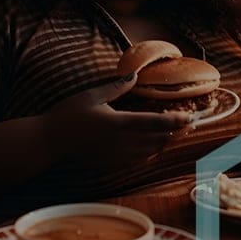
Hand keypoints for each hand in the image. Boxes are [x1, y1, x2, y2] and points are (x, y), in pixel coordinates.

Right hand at [44, 73, 192, 165]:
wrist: (50, 141)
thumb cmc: (68, 114)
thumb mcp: (92, 95)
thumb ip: (116, 87)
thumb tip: (134, 76)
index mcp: (118, 123)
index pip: (154, 123)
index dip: (175, 121)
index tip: (189, 117)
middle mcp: (122, 142)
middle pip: (158, 139)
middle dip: (176, 132)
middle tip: (190, 124)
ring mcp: (117, 155)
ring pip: (151, 151)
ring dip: (166, 143)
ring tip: (177, 134)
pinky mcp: (112, 163)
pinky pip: (139, 160)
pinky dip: (152, 153)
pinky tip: (155, 147)